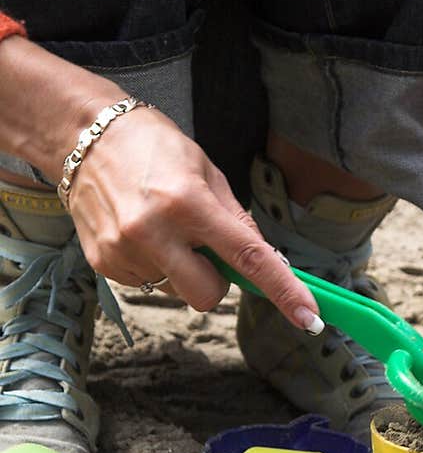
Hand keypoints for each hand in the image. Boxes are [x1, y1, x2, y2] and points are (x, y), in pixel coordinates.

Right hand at [67, 104, 320, 328]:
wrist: (83, 134)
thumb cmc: (153, 147)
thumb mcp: (206, 171)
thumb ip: (236, 220)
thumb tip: (267, 261)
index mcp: (188, 203)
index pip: (247, 257)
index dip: (283, 290)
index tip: (309, 318)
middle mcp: (153, 232)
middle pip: (208, 296)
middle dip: (216, 282)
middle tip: (205, 249)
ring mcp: (124, 251)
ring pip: (177, 291)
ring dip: (182, 270)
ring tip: (163, 228)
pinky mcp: (104, 263)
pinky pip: (148, 284)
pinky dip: (155, 266)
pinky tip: (140, 233)